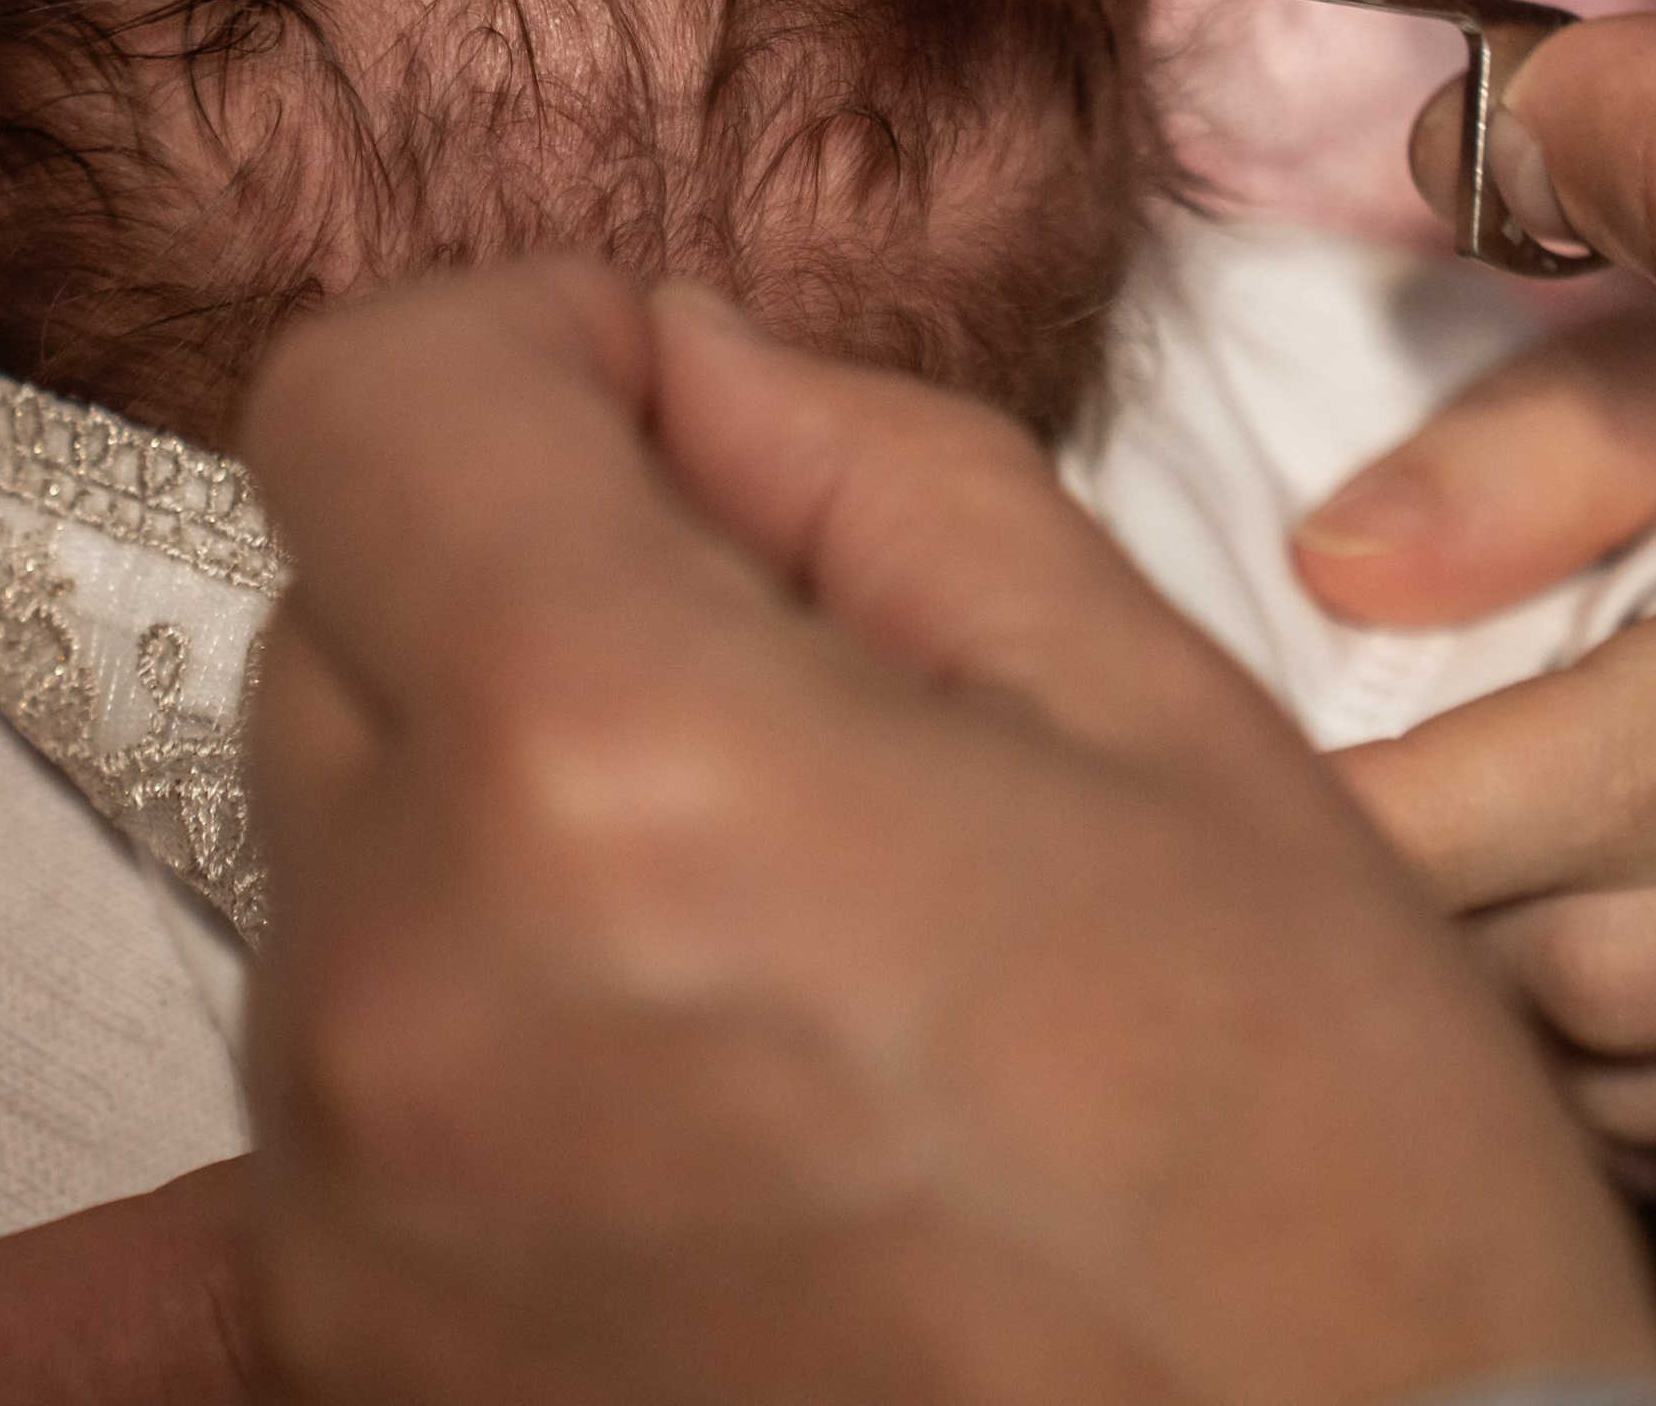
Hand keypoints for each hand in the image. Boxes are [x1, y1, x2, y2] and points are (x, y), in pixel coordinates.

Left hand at [240, 262, 1655, 1404]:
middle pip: (344, 614)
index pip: (372, 399)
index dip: (537, 351)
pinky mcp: (350, 1359)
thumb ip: (873, 468)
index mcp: (614, 773)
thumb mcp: (1157, 715)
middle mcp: (405, 998)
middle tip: (792, 688)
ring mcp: (347, 1218)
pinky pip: (352, 1054)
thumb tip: (684, 372)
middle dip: (539, 579)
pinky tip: (717, 1078)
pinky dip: (490, 991)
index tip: (678, 417)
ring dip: (513, 798)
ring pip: (346, 837)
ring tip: (781, 926)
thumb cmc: (1312, 1171)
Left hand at [1300, 309, 1655, 1194]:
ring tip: (1466, 875)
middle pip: (1617, 970)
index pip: (1621, 776)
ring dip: (1517, 1006)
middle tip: (1331, 830)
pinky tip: (1602, 938)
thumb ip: (1558, 439)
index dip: (1403, 812)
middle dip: (1434, 913)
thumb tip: (1334, 569)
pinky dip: (1630, 1074)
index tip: (1234, 802)